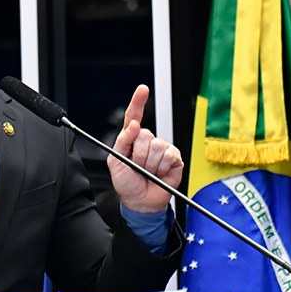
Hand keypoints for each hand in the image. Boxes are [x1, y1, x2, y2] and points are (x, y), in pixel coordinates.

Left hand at [107, 85, 183, 212]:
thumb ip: (121, 142)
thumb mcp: (115, 162)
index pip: (134, 116)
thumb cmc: (126, 182)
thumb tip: (133, 125)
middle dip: (139, 154)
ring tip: (148, 172)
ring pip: (157, 146)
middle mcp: (147, 141)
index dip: (138, 101)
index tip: (142, 89)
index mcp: (131, 139)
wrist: (141, 202)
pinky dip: (162, 167)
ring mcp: (162, 148)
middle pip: (145, 134)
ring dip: (150, 163)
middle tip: (137, 167)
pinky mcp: (174, 158)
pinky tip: (159, 173)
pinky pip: (169, 155)